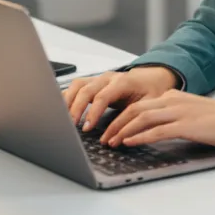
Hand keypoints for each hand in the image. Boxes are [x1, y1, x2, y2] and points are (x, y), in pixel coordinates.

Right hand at [62, 67, 177, 131]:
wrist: (153, 76)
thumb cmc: (151, 90)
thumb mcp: (150, 104)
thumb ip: (135, 118)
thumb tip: (120, 137)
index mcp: (122, 82)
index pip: (102, 96)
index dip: (92, 112)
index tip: (86, 127)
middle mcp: (108, 78)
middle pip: (85, 89)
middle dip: (76, 108)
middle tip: (70, 126)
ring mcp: (99, 78)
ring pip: (77, 85)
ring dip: (68, 101)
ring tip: (63, 119)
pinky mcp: (94, 82)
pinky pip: (76, 87)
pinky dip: (68, 97)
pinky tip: (62, 110)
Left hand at [99, 90, 214, 148]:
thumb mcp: (189, 112)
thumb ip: (171, 116)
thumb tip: (152, 128)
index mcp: (172, 96)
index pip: (138, 104)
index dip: (120, 116)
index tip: (108, 128)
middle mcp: (172, 100)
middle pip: (135, 109)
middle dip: (115, 123)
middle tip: (103, 137)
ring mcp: (178, 111)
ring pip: (142, 118)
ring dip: (123, 131)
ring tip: (111, 142)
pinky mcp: (185, 125)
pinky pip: (156, 130)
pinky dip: (140, 137)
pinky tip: (130, 143)